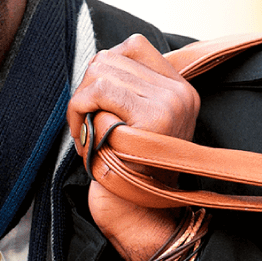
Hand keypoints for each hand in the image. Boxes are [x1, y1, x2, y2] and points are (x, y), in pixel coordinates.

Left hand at [66, 34, 200, 260]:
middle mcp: (180, 94)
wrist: (140, 215)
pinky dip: (80, 115)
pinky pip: (97, 97)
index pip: (134, 45)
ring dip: (80, 103)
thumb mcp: (137, 123)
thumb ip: (130, 90)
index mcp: (181, 90)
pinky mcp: (151, 120)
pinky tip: (84, 139)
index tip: (97, 99)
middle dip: (86, 87)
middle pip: (110, 58)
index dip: (105, 65)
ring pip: (100, 74)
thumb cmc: (129, 171)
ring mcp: (169, 105)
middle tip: (84, 121)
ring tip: (84, 132)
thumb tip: (99, 60)